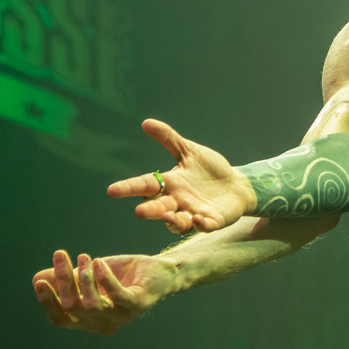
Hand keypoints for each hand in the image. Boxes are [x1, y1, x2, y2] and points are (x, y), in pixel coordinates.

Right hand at [32, 249, 174, 334]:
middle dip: (63, 279)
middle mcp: (102, 324)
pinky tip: (99, 262)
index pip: (60, 319)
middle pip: (72, 307)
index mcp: (88, 320)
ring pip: (91, 304)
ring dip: (84, 277)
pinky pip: (116, 294)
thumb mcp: (89, 274)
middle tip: (61, 255)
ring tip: (84, 257)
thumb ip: (66, 278)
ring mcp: (120, 316)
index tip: (39, 281)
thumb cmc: (123, 274)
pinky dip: (104, 278)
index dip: (48, 302)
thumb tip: (38, 277)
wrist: (159, 269)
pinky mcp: (136, 304)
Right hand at [107, 119, 256, 233]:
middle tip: (140, 211)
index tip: (112, 190)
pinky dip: (201, 224)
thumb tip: (146, 122)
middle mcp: (178, 201)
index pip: (145, 186)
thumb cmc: (209, 170)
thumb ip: (168, 139)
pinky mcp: (212, 221)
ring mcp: (193, 213)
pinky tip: (199, 219)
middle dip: (150, 210)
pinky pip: (205, 226)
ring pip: (178, 222)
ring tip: (168, 216)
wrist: (236, 186)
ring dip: (172, 221)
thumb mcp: (189, 151)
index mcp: (170, 183)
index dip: (129, 188)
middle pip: (158, 207)